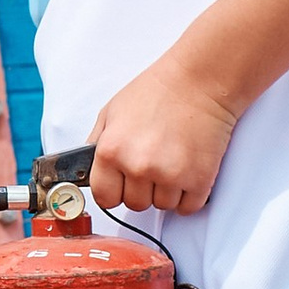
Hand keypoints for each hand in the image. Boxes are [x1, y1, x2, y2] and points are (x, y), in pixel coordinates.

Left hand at [88, 57, 238, 221]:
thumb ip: (97, 144)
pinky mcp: (199, 179)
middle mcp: (138, 166)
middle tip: (153, 162)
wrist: (200, 81)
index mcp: (112, 151)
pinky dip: (190, 194)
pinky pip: (188, 207)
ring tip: (172, 159)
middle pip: (135, 204)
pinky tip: (188, 170)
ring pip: (163, 206)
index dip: (114, 191)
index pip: (105, 198)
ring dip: (167, 190)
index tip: (122, 185)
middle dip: (143, 188)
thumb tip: (89, 169)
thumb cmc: (158, 91)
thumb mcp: (111, 112)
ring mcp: (169, 175)